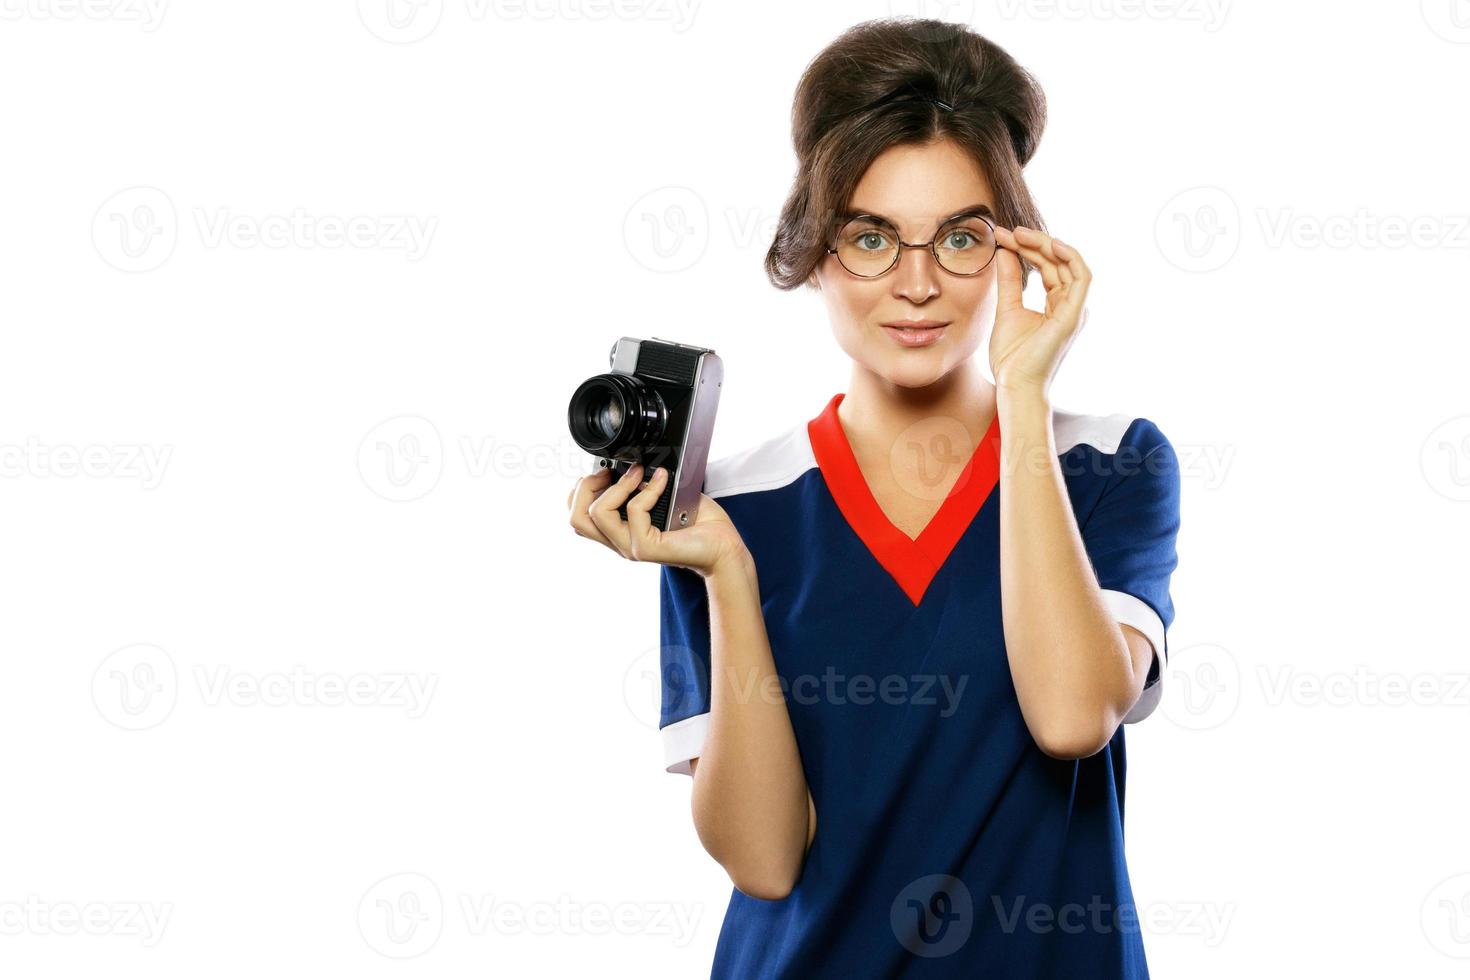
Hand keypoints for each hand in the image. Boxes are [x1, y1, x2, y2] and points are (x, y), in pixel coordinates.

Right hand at [567, 464, 749, 577]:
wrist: (722, 545)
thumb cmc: (696, 522)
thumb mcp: (659, 496)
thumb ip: (637, 486)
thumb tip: (627, 463)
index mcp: (618, 532)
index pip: (577, 517)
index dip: (580, 490)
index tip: (604, 471)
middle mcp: (620, 542)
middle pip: (576, 520)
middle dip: (586, 487)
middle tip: (609, 472)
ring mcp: (631, 547)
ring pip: (597, 514)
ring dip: (618, 484)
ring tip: (639, 473)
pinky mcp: (646, 548)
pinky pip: (633, 511)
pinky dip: (647, 489)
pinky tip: (662, 481)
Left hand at [989, 226, 1091, 397]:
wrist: (1015, 385)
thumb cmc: (1012, 358)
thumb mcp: (1007, 309)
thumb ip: (1009, 281)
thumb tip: (1004, 251)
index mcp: (1057, 305)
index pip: (1047, 267)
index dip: (1027, 249)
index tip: (1003, 237)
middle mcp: (1070, 305)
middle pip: (1058, 262)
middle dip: (1033, 243)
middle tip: (1008, 231)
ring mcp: (1075, 310)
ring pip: (1069, 264)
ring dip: (1046, 245)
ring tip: (1020, 234)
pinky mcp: (1074, 315)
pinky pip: (1082, 277)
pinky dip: (1069, 257)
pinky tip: (1049, 245)